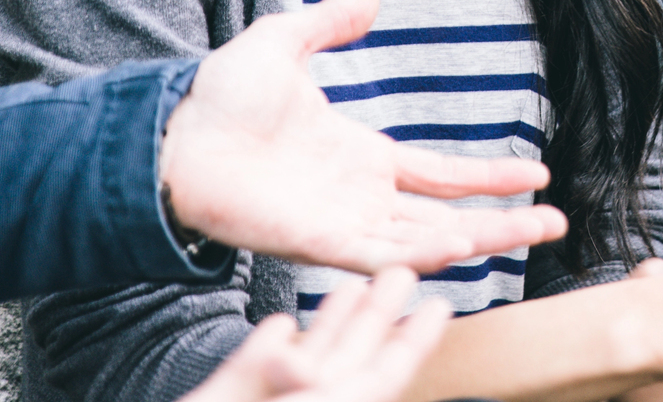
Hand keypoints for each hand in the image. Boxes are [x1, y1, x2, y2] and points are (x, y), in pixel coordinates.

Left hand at [159, 0, 566, 271]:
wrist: (167, 135)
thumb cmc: (216, 100)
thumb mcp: (283, 44)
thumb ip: (330, 24)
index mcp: (361, 156)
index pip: (439, 173)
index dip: (487, 176)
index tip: (536, 174)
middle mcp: (360, 197)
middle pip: (449, 215)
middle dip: (506, 221)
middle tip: (558, 223)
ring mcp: (340, 223)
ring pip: (425, 238)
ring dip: (482, 238)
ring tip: (535, 232)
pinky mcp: (313, 241)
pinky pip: (376, 252)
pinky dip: (418, 253)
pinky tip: (461, 245)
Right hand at [178, 268, 449, 401]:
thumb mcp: (329, 401)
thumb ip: (342, 385)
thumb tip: (340, 366)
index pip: (387, 376)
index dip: (415, 341)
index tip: (440, 305)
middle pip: (353, 358)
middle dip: (378, 316)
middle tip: (402, 273)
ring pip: (306, 360)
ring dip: (330, 321)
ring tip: (353, 284)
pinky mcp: (222, 398)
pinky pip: (252, 365)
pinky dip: (270, 342)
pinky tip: (283, 322)